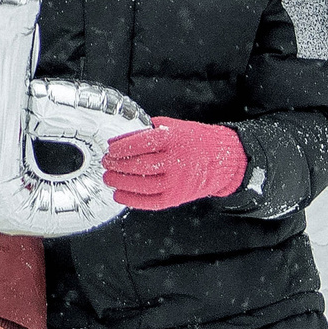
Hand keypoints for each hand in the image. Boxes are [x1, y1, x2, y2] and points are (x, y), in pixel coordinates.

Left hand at [101, 117, 247, 211]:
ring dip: (121, 182)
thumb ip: (149, 130)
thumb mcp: (175, 127)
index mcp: (174, 140)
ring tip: (109, 178)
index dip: (122, 146)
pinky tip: (120, 195)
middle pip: (140, 165)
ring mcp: (177, 181)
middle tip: (106, 163)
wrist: (221, 160)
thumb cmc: (196, 141)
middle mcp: (176, 161)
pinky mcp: (177, 197)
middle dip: (117, 165)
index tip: (110, 148)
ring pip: (142, 184)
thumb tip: (121, 139)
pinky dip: (132, 200)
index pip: (142, 142)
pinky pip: (151, 201)